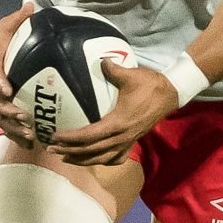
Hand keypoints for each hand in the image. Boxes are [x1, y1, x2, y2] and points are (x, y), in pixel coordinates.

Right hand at [0, 2, 37, 145]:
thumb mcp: (4, 26)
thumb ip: (17, 19)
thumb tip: (31, 5)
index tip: (7, 88)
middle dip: (8, 112)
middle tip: (24, 118)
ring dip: (13, 129)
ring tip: (30, 137)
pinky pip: (5, 124)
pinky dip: (15, 134)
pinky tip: (31, 144)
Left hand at [49, 60, 177, 165]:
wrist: (172, 93)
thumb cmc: (151, 85)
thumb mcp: (131, 75)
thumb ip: (112, 69)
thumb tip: (101, 61)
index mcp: (118, 122)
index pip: (89, 135)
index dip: (70, 138)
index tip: (55, 137)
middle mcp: (122, 136)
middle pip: (91, 151)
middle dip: (70, 151)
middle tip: (51, 149)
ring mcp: (128, 140)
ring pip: (102, 158)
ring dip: (82, 159)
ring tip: (66, 158)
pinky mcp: (133, 140)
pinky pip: (115, 157)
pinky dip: (102, 160)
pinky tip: (94, 159)